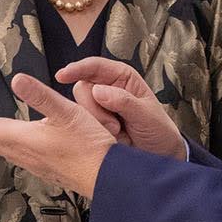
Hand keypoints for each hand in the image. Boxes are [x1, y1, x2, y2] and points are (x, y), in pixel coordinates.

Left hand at [0, 75, 115, 198]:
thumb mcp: (66, 111)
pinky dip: (9, 150)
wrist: (106, 177)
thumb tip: (16, 78)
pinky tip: (19, 150)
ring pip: (6, 152)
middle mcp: (26, 154)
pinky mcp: (48, 172)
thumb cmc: (88, 143)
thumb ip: (40, 95)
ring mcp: (37, 166)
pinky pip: (19, 159)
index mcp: (25, 138)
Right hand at [56, 60, 185, 159]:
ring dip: (96, 121)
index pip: (95, 66)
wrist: (159, 155)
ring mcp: (99, 107)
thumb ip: (124, 102)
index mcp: (122, 77)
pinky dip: (92, 131)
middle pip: (82, 88)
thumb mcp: (146, 115)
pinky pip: (80, 123)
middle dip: (94, 107)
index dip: (78, 69)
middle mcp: (108, 89)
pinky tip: (109, 136)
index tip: (63, 75)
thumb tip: (98, 91)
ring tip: (117, 131)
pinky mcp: (93, 124)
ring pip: (79, 107)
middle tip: (115, 124)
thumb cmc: (158, 130)